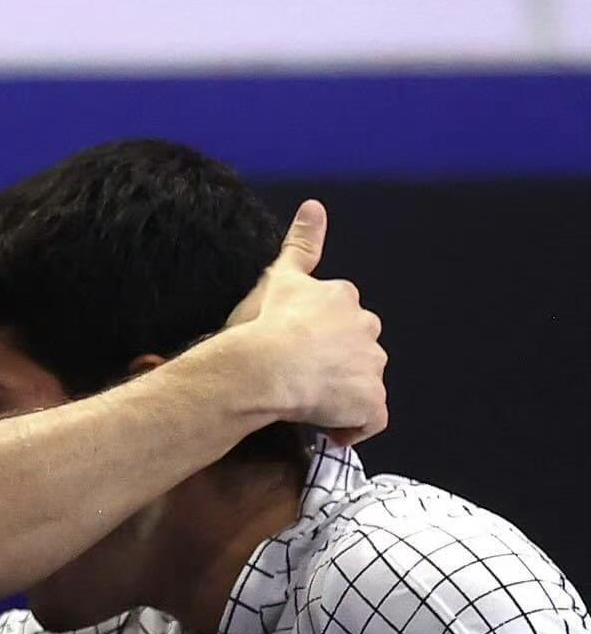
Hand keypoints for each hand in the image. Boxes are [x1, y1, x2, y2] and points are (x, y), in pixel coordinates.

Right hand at [226, 199, 387, 446]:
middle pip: (360, 351)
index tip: (298, 354)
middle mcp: (366, 326)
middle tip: (303, 383)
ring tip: (311, 407)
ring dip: (344, 397)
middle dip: (338, 367)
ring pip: (366, 384)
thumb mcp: (278, 279)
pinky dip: (354, 427)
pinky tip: (329, 429)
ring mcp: (371, 366)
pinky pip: (371, 420)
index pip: (343, 320)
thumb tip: (315, 204)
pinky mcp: (369, 401)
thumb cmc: (261, 325)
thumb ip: (300, 245)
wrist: (263, 366)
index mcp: (343, 298)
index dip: (322, 341)